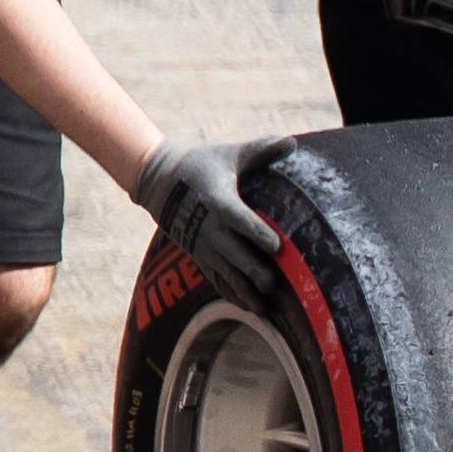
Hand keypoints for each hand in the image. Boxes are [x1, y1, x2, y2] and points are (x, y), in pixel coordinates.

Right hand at [131, 138, 288, 314]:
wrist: (161, 183)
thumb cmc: (204, 166)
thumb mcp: (230, 155)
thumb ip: (260, 150)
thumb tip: (290, 141)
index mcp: (218, 200)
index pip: (238, 218)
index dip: (257, 232)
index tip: (277, 246)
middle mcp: (209, 228)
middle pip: (232, 252)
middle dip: (252, 269)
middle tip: (272, 284)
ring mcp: (203, 245)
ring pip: (225, 272)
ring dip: (244, 290)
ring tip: (265, 310)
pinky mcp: (200, 256)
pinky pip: (216, 279)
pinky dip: (232, 294)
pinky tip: (250, 309)